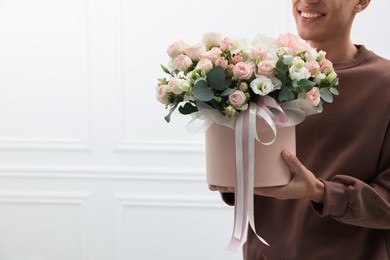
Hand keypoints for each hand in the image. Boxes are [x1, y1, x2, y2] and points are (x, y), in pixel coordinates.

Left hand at [209, 150, 324, 202]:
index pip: (255, 189)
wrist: (313, 190)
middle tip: (215, 184)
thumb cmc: (308, 184)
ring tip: (219, 182)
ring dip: (235, 184)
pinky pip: (256, 183)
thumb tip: (283, 152)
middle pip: (247, 189)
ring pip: (249, 187)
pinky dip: (245, 180)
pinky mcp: (271, 185)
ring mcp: (270, 188)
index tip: (230, 184)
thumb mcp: (302, 173)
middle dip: (231, 187)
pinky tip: (237, 176)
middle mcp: (270, 191)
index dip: (242, 186)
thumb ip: (293, 162)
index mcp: (277, 191)